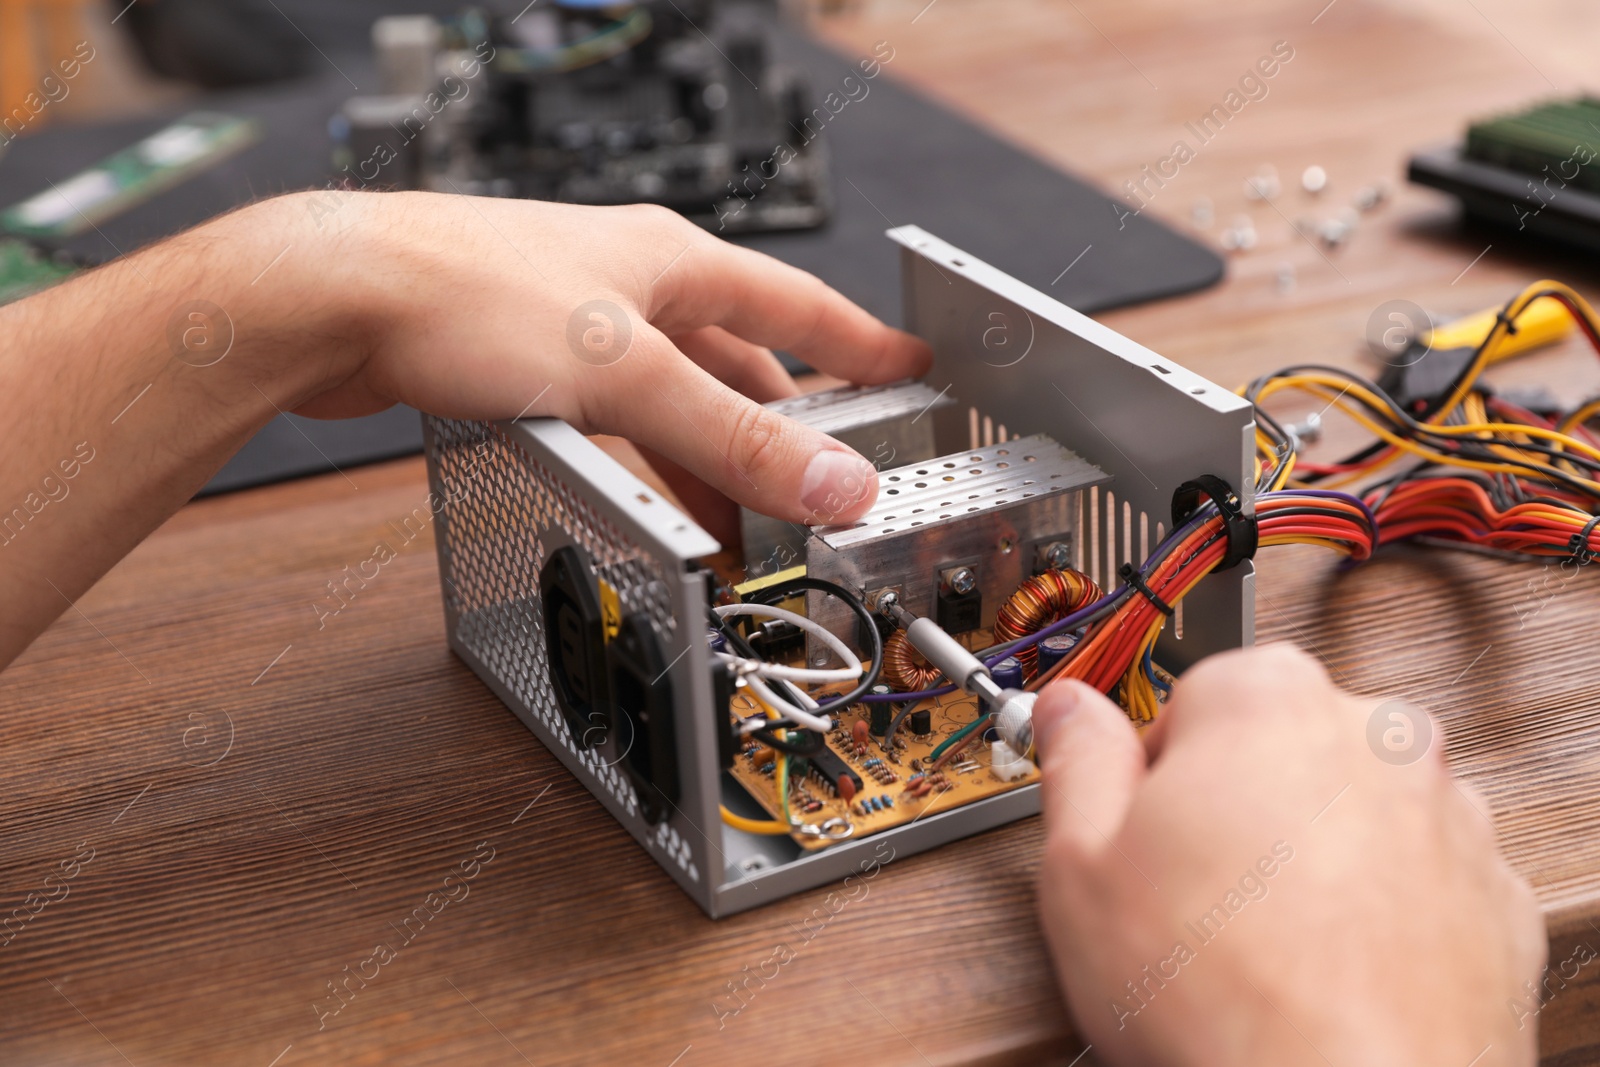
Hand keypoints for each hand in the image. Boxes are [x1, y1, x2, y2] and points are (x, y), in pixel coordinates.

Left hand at [290, 192, 930, 536]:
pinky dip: (642, 464)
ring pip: (670, 398)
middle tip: (818, 483)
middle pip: (734, 362)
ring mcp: (575, 321)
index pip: (797, 304)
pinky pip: (612, 419)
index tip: (912, 366)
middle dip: (779, 430)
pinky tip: (643, 501)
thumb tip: (833, 481)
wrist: (330, 299)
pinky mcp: (523, 362)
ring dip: (706, 460)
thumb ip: (731, 435)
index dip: (862, 341)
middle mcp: (627, 284)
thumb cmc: (459, 290)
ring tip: (735, 521)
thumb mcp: (624, 373)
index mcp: (670, 262)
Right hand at [1031, 644, 1544, 1065]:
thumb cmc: (1226, 997)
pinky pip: (1412, 878)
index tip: (1140, 826)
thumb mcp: (1083, 865)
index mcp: (1266, 698)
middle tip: (1187, 892)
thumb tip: (1069, 710)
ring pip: (1346, 809)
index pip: (1190, 693)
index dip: (1152, 772)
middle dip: (1232, 803)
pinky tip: (1319, 967)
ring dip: (1305, 854)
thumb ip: (1077, 759)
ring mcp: (1444, 814)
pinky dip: (1372, 909)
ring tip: (1255, 945)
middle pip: (1275, 744)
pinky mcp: (1491, 895)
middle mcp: (1372, 736)